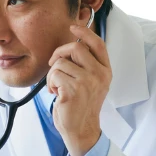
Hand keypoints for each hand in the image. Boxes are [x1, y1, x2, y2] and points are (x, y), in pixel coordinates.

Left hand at [47, 24, 111, 155]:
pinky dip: (50, 83)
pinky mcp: (74, 90)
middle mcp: (100, 74)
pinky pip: (54, 74)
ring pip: (60, 62)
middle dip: (59, 53)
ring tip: (57, 86)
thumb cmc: (81, 105)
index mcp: (105, 70)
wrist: (81, 129)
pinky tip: (56, 93)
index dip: (85, 33)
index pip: (98, 44)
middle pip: (75, 48)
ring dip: (52, 74)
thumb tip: (72, 43)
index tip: (73, 27)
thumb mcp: (91, 82)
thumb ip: (86, 64)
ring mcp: (88, 82)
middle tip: (54, 65)